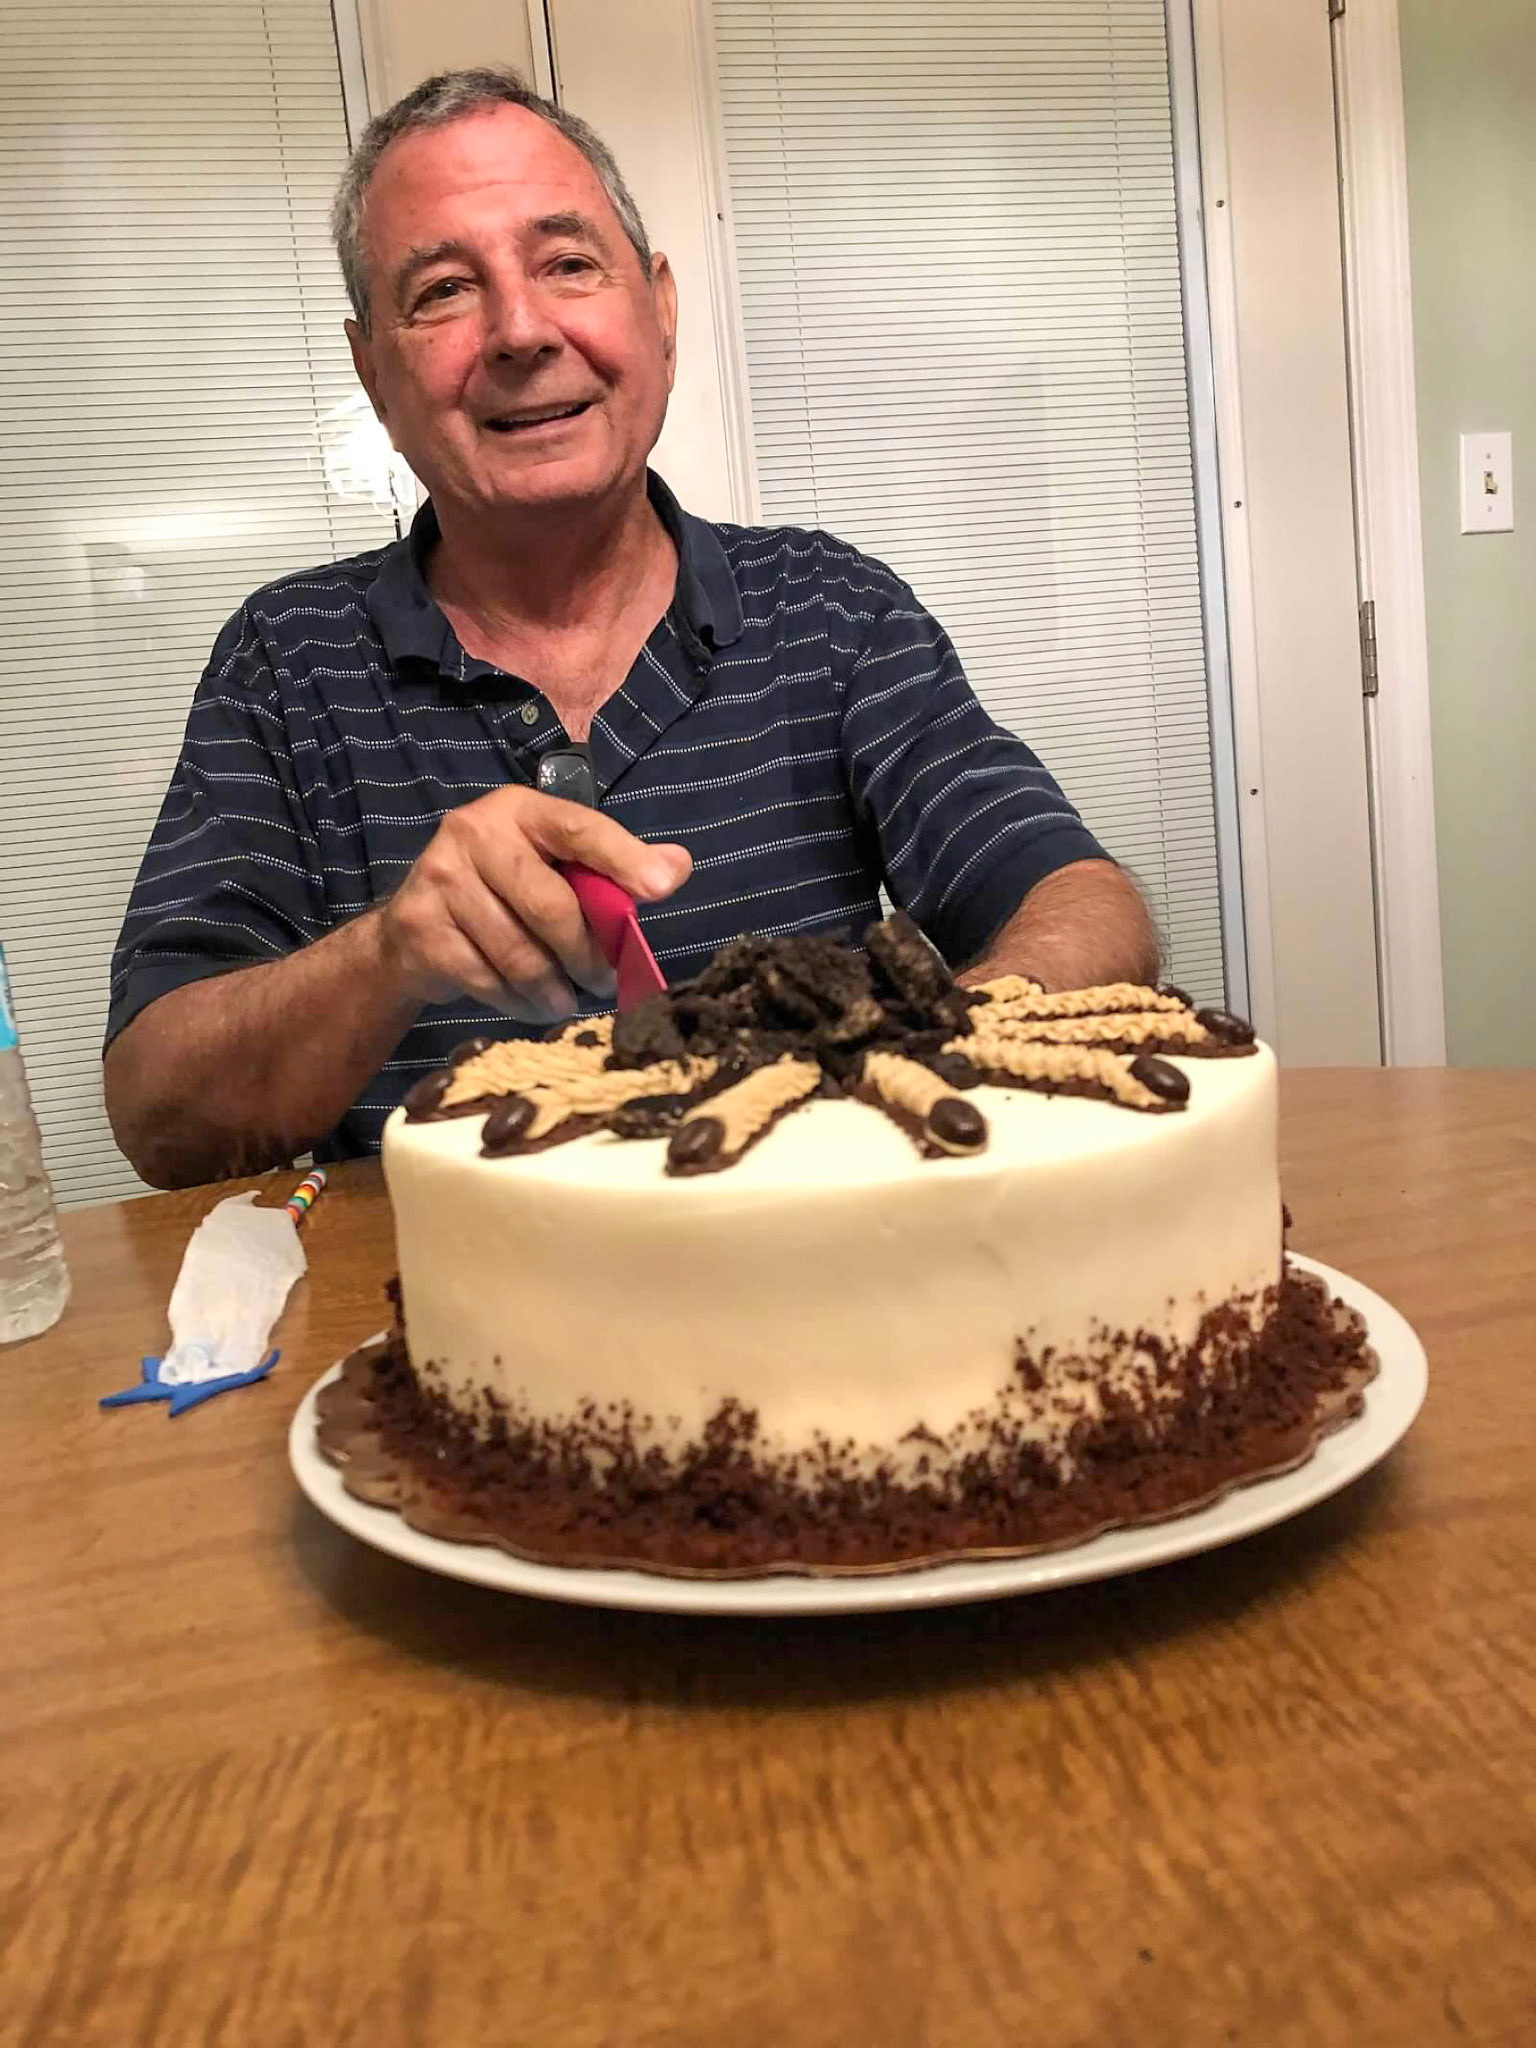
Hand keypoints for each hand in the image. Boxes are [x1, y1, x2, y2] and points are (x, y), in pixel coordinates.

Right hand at [375, 788, 690, 1020]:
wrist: (410, 932)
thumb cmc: (500, 893)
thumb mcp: (553, 867)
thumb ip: (610, 867)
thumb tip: (676, 867)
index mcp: (519, 810)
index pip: (579, 828)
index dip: (623, 857)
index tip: (661, 888)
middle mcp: (474, 832)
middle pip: (550, 906)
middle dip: (586, 954)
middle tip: (604, 981)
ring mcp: (441, 879)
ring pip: (520, 954)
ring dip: (554, 990)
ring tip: (566, 1001)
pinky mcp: (422, 928)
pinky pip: (489, 980)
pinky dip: (519, 1002)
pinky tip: (530, 1004)